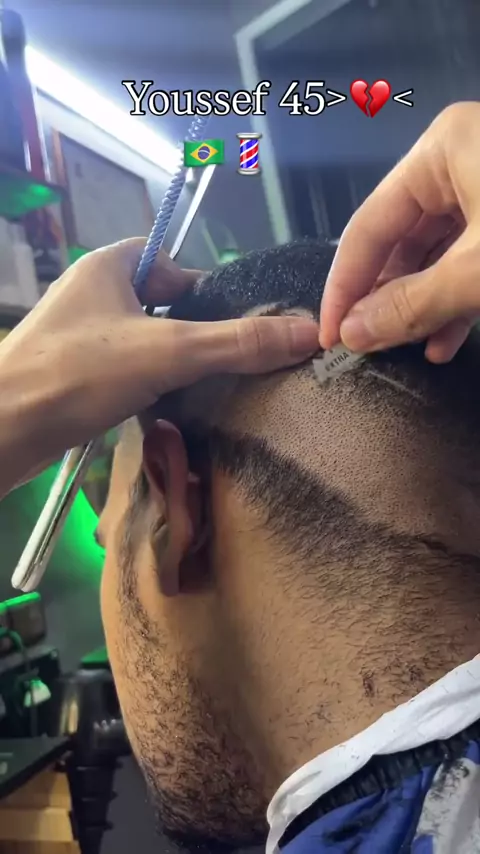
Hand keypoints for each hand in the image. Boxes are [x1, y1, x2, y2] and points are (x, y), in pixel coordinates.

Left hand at [0, 238, 317, 484]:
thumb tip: (308, 333)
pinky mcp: (70, 375)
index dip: (207, 290)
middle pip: (161, 306)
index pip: (173, 264)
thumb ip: (238, 343)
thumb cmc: (79, 373)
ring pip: (143, 343)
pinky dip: (146, 388)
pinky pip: (123, 372)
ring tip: (203, 392)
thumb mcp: (169, 352)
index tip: (235, 326)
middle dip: (193, 335)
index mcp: (108, 266)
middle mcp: (91, 294)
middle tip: (226, 366)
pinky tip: (164, 413)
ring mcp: (77, 337)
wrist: (3, 429)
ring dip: (171, 366)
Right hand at [320, 102, 479, 361]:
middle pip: (398, 241)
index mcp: (439, 150)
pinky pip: (465, 256)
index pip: (367, 228)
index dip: (344, 288)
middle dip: (385, 300)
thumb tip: (351, 334)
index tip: (330, 339)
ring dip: (420, 307)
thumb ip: (412, 304)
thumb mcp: (478, 271)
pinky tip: (444, 341)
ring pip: (433, 254)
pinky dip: (453, 299)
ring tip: (410, 350)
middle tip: (370, 347)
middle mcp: (455, 159)